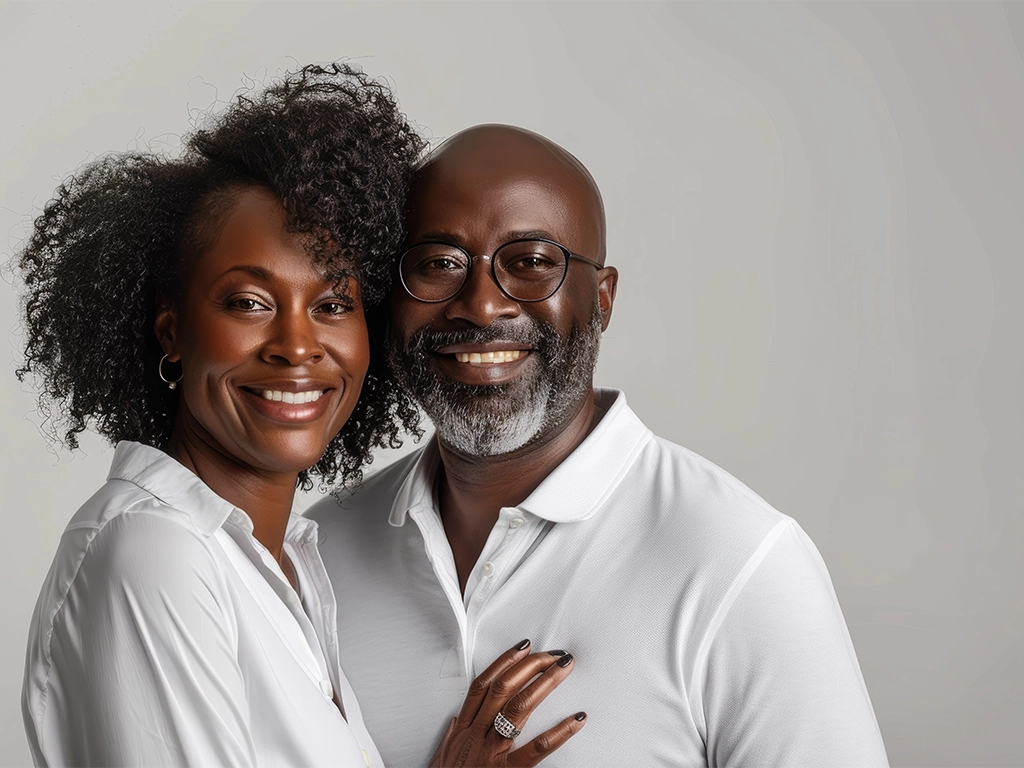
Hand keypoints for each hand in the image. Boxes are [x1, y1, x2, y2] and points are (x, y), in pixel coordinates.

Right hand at [428, 641, 585, 767]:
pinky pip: (537, 748)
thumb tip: (459, 720)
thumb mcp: (443, 757)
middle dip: (529, 666)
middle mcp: (478, 735)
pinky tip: (576, 720)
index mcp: (465, 731)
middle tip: (552, 655)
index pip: (483, 685)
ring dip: (544, 683)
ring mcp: (493, 752)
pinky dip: (560, 732)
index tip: (522, 648)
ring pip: (519, 707)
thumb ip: (453, 736)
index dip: (503, 663)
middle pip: (504, 688)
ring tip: (563, 669)